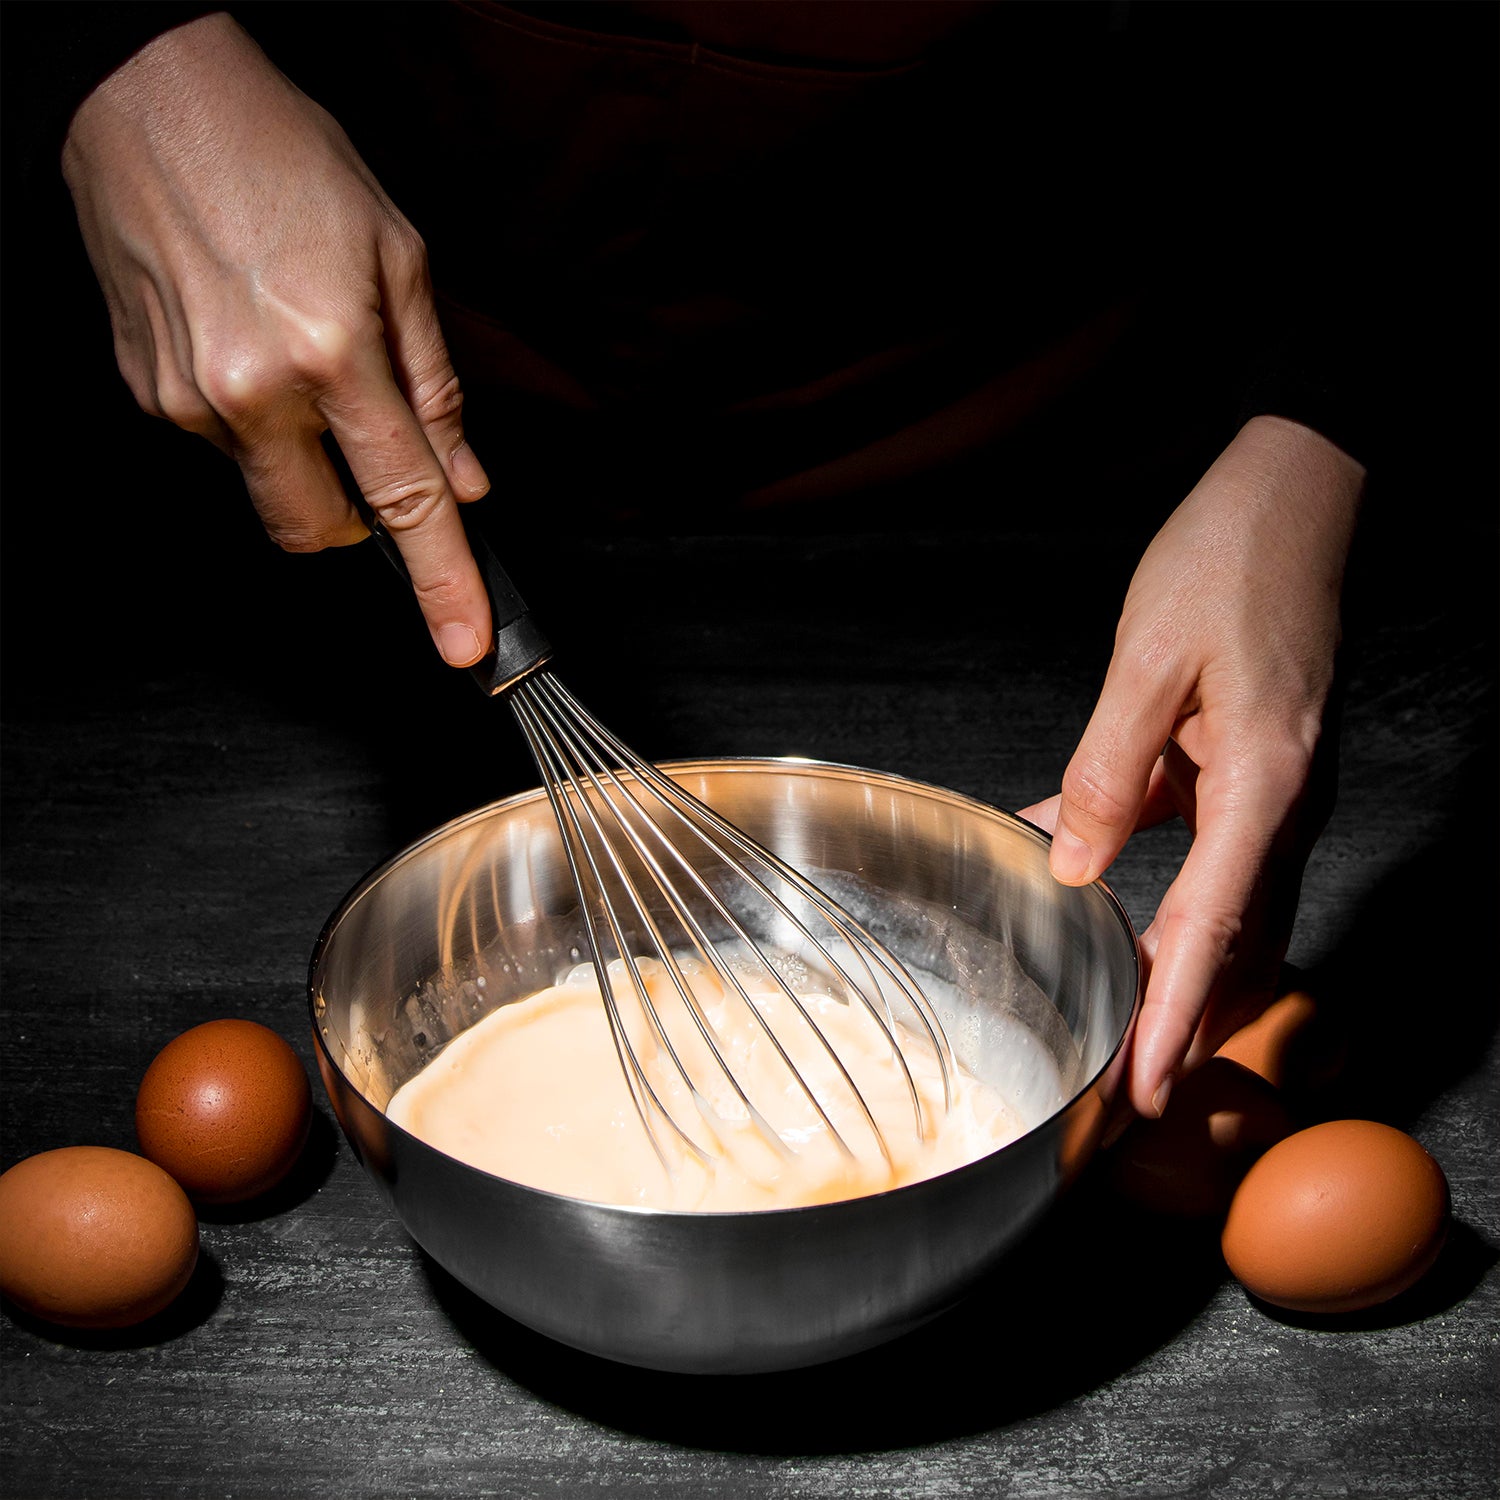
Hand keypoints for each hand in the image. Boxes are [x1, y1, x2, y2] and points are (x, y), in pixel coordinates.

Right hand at [61, 13, 492, 665]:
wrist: (146, 93)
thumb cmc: (279, 154)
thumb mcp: (398, 256)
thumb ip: (435, 386)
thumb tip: (464, 479)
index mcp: (331, 353)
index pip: (404, 503)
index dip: (443, 584)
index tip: (463, 644)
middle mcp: (251, 391)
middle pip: (322, 532)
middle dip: (361, 522)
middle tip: (373, 456)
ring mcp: (188, 399)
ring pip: (269, 492)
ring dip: (306, 462)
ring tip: (304, 361)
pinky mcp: (148, 391)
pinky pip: (222, 448)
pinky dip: (258, 424)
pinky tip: (254, 346)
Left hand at [1020, 415, 1364, 1117]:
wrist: (1293, 497)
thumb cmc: (1228, 562)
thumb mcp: (1146, 662)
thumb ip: (1106, 770)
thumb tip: (1077, 866)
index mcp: (1263, 784)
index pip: (1212, 930)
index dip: (1172, 1017)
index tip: (1142, 1086)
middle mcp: (1283, 801)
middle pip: (1234, 939)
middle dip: (1184, 1016)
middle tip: (1131, 1084)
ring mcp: (1274, 785)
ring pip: (1224, 903)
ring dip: (1173, 960)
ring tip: (1119, 1012)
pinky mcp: (1251, 762)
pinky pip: (1202, 839)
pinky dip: (1149, 869)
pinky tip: (1080, 867)